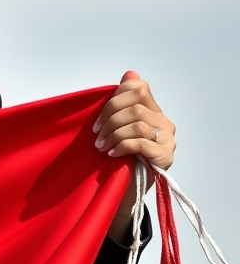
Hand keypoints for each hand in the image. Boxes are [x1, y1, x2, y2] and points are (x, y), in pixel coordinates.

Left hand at [92, 72, 175, 239]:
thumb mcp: (116, 129)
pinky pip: (141, 142)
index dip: (115, 97)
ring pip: (137, 123)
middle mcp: (164, 122)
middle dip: (109, 117)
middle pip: (136, 104)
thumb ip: (121, 103)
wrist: (125, 191)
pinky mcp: (166, 156)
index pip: (139, 88)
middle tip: (96, 136)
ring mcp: (168, 139)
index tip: (97, 119)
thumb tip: (130, 72)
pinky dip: (122, 145)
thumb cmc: (118, 158)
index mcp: (153, 111)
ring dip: (113, 134)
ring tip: (101, 147)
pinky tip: (112, 153)